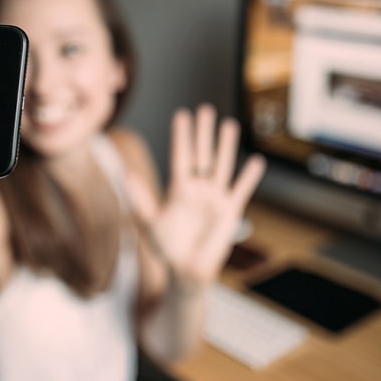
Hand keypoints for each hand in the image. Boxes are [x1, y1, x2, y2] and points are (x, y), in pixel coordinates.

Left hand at [128, 103, 265, 285]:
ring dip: (225, 146)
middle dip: (203, 133)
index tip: (182, 115)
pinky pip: (240, 190)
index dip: (181, 136)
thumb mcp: (148, 221)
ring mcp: (215, 198)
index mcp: (178, 188)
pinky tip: (256, 161)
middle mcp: (198, 188)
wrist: (186, 270)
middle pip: (202, 154)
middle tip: (206, 109)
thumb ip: (139, 197)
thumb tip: (124, 172)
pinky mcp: (230, 210)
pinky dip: (248, 177)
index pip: (181, 156)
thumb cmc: (166, 247)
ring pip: (222, 166)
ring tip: (229, 124)